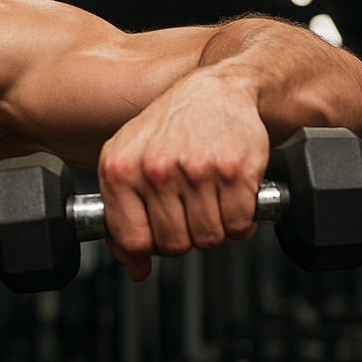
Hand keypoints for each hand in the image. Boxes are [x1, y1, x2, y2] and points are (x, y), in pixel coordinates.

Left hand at [96, 70, 269, 281]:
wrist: (217, 91)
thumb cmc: (169, 128)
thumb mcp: (129, 163)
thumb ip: (123, 216)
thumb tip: (136, 269)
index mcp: (120, 168)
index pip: (133, 240)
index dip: (149, 248)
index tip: (158, 237)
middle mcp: (155, 169)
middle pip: (174, 245)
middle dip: (186, 237)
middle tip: (190, 214)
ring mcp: (196, 170)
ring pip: (209, 238)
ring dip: (215, 229)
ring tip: (211, 202)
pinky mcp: (235, 170)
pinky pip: (239, 225)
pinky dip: (241, 221)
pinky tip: (232, 198)